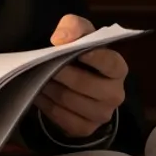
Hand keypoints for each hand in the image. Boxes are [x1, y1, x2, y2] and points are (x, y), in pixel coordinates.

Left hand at [37, 14, 127, 138]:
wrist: (75, 83)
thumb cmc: (80, 56)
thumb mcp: (80, 34)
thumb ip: (74, 26)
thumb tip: (61, 39)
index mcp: (118, 69)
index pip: (110, 64)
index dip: (95, 58)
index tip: (78, 52)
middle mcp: (115, 94)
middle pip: (84, 84)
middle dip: (60, 72)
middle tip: (41, 64)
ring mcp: (101, 114)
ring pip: (68, 99)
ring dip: (49, 87)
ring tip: (37, 76)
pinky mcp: (84, 128)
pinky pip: (60, 116)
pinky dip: (45, 103)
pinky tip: (39, 92)